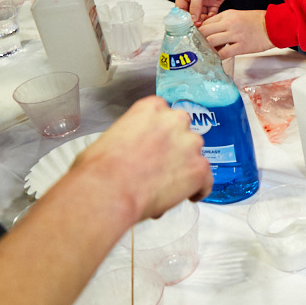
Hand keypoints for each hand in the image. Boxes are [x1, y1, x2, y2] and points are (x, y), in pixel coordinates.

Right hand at [68, 96, 212, 221]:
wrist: (108, 190)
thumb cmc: (99, 168)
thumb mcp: (109, 138)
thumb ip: (130, 137)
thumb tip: (129, 153)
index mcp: (151, 108)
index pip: (164, 116)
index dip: (161, 134)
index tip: (155, 146)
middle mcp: (175, 121)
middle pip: (182, 133)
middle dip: (175, 148)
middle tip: (160, 167)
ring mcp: (190, 144)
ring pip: (195, 156)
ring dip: (185, 168)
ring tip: (167, 187)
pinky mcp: (199, 169)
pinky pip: (206, 180)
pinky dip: (199, 189)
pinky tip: (189, 196)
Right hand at [175, 0, 234, 22]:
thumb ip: (195, 5)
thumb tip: (193, 19)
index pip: (180, 9)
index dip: (183, 18)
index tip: (187, 26)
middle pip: (190, 14)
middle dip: (193, 21)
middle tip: (197, 28)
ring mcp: (203, 2)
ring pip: (200, 16)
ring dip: (203, 21)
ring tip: (205, 26)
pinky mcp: (212, 4)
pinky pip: (210, 15)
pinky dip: (211, 18)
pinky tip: (212, 19)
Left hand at [199, 9, 272, 57]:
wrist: (273, 26)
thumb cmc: (256, 21)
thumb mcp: (237, 15)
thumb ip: (223, 21)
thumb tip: (210, 31)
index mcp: (227, 15)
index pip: (206, 22)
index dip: (199, 31)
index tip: (197, 38)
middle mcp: (229, 23)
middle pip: (205, 32)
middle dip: (199, 40)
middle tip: (198, 46)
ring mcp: (235, 35)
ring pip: (211, 42)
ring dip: (207, 48)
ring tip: (207, 52)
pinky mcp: (241, 46)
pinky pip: (223, 53)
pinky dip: (218, 57)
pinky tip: (217, 58)